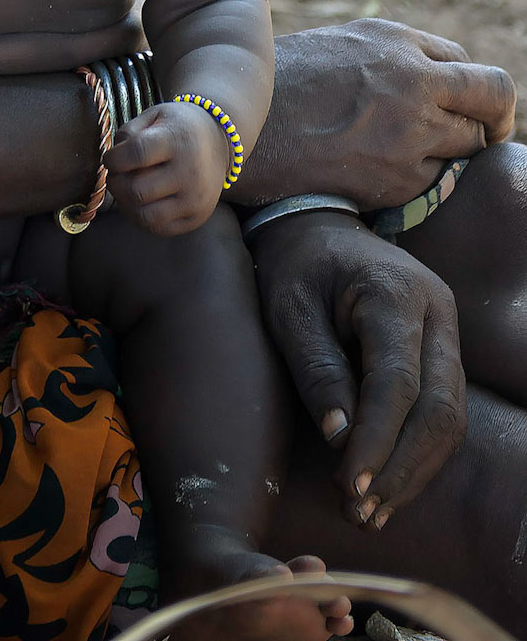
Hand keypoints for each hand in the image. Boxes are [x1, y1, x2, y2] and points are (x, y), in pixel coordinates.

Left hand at [106, 101, 228, 234]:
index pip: (136, 154)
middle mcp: (190, 172)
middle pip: (137, 190)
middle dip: (115, 183)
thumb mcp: (154, 116)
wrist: (219, 141)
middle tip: (116, 175)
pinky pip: (159, 228)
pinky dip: (141, 218)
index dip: (113, 159)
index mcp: (178, 140)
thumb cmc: (178, 127)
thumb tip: (111, 161)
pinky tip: (140, 202)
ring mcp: (195, 199)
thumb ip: (128, 133)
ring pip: (145, 216)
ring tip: (126, 189)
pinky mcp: (197, 217)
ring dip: (125, 205)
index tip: (110, 158)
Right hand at [241, 21, 515, 206]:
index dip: (466, 93)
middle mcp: (410, 75)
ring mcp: (409, 125)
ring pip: (472, 144)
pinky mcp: (398, 174)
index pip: (464, 62)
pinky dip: (418, 185)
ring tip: (409, 164)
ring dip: (452, 156)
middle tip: (477, 140)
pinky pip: (437, 181)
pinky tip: (378, 180)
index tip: (459, 113)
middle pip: (494, 94)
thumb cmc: (268, 90)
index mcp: (390, 38)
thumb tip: (423, 83)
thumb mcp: (331, 50)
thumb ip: (380, 60)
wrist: (227, 128)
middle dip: (494, 121)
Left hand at [252, 212, 465, 527]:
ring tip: (370, 512)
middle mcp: (436, 312)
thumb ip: (315, 367)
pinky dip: (418, 454)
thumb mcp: (289, 308)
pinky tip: (386, 486)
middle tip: (359, 511)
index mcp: (396, 292)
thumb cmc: (296, 265)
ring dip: (413, 470)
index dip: (378, 441)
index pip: (398, 382)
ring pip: (449, 417)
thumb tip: (341, 439)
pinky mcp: (442, 352)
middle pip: (438, 407)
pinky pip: (443, 412)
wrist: (316, 226)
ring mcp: (447, 332)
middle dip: (400, 467)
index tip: (349, 486)